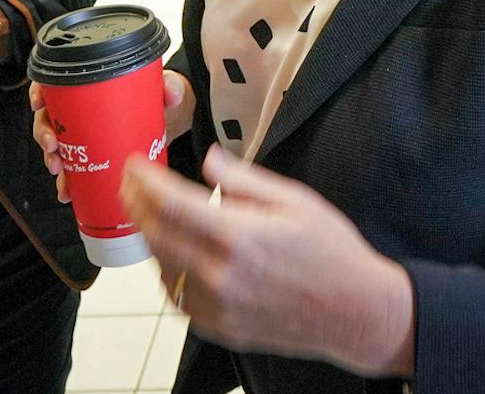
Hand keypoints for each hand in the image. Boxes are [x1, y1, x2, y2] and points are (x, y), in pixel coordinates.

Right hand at [31, 70, 192, 203]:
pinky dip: (67, 181)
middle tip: (53, 145)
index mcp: (93, 85)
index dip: (40, 90)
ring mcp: (84, 133)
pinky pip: (72, 168)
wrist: (171, 120)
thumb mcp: (167, 87)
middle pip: (49, 116)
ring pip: (55, 144)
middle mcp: (83, 108)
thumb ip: (170, 87)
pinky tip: (68, 191)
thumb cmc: (160, 96)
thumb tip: (170, 93)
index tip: (38, 102)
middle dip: (44, 132)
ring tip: (59, 170)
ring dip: (51, 159)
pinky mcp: (92, 155)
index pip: (56, 82)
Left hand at [122, 145, 415, 377]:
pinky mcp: (217, 328)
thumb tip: (209, 156)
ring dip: (149, 237)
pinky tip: (174, 253)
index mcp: (238, 236)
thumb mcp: (294, 199)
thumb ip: (243, 179)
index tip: (134, 165)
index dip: (145, 181)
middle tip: (131, 184)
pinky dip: (167, 271)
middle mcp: (219, 275)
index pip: (170, 203)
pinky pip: (177, 296)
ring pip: (160, 267)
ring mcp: (216, 307)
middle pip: (155, 235)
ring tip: (150, 213)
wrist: (353, 312)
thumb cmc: (330, 252)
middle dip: (136, 204)